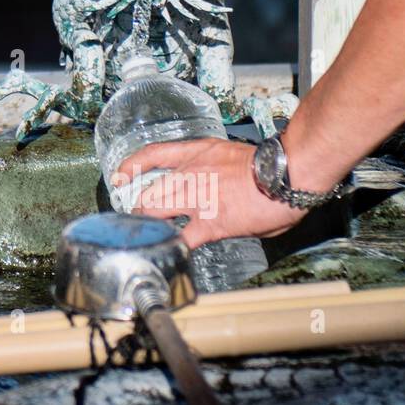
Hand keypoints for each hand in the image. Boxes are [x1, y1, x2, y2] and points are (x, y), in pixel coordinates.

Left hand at [114, 138, 305, 247]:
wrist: (285, 173)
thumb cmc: (270, 166)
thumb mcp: (231, 155)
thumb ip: (215, 172)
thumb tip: (217, 193)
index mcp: (196, 152)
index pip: (153, 154)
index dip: (131, 166)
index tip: (120, 175)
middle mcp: (190, 173)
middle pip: (150, 193)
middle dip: (141, 208)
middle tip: (141, 218)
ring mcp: (197, 198)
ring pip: (156, 212)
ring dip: (151, 225)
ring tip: (150, 235)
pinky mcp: (211, 223)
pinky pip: (183, 238)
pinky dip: (175, 245)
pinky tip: (171, 251)